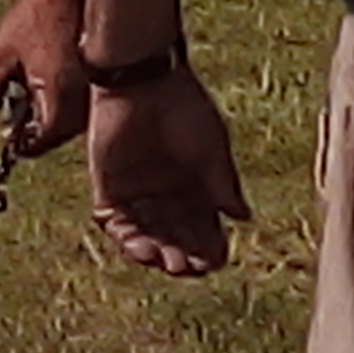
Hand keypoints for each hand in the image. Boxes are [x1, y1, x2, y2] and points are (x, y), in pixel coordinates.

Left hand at [0, 0, 85, 156]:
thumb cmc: (31, 19)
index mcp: (58, 93)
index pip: (45, 139)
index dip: (25, 143)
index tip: (11, 138)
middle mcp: (85, 92)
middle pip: (64, 133)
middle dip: (40, 131)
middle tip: (19, 116)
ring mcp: (98, 81)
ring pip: (79, 119)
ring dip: (56, 117)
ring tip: (35, 95)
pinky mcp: (104, 71)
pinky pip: (89, 101)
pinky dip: (70, 102)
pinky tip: (54, 83)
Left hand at [86, 66, 249, 276]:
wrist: (144, 84)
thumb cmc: (186, 109)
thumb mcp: (213, 148)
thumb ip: (223, 184)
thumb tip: (244, 218)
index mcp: (196, 183)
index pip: (204, 224)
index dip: (210, 245)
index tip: (218, 261)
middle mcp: (167, 192)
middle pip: (174, 235)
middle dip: (182, 254)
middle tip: (190, 268)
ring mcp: (137, 191)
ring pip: (145, 234)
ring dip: (155, 252)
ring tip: (167, 262)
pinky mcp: (109, 187)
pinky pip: (116, 222)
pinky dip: (127, 238)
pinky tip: (141, 247)